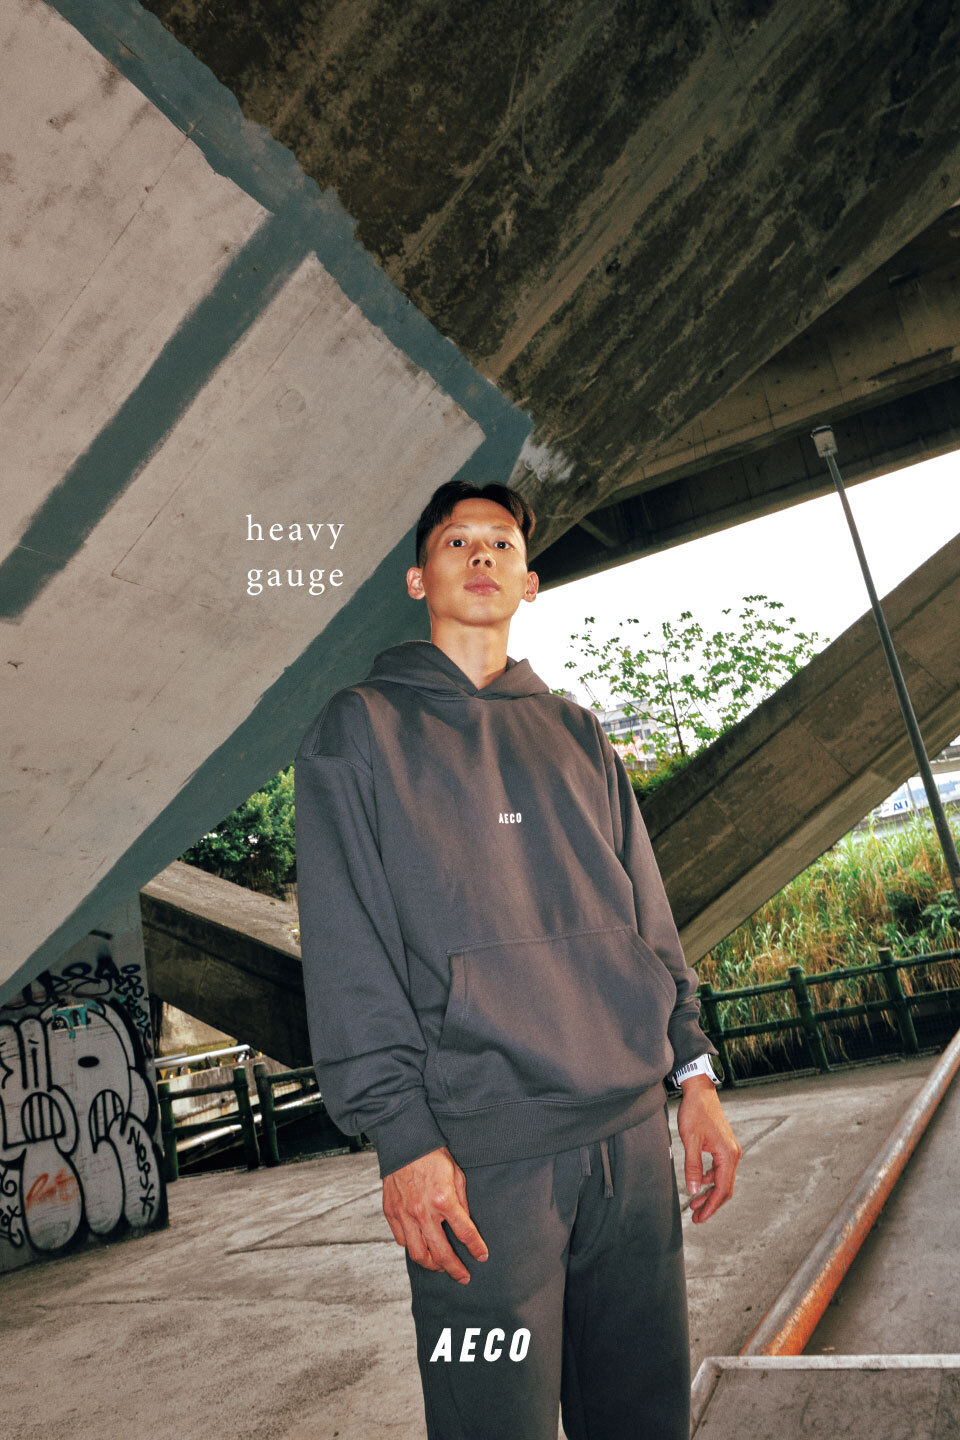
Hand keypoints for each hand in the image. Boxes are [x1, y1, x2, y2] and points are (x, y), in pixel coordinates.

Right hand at [382, 1145, 488, 1282]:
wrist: (405, 1143)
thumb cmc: (433, 1156)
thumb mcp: (457, 1175)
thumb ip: (462, 1201)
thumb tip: (466, 1223)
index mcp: (444, 1200)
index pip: (465, 1233)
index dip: (476, 1248)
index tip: (482, 1257)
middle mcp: (423, 1212)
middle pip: (441, 1253)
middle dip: (455, 1269)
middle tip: (463, 1276)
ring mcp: (405, 1214)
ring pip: (418, 1254)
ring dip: (432, 1265)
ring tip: (441, 1266)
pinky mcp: (391, 1213)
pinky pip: (402, 1240)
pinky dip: (413, 1247)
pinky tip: (421, 1246)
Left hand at [676, 1077, 741, 1223]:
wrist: (700, 1090)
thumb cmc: (695, 1111)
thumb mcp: (690, 1140)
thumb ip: (693, 1166)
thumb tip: (693, 1191)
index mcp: (728, 1155)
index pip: (722, 1189)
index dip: (711, 1206)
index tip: (699, 1218)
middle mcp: (733, 1154)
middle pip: (725, 1188)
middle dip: (711, 1204)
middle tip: (696, 1217)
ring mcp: (730, 1150)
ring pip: (722, 1180)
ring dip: (710, 1193)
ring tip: (694, 1205)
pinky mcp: (724, 1146)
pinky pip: (720, 1170)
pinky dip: (710, 1180)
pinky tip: (699, 1183)